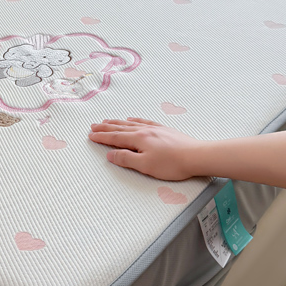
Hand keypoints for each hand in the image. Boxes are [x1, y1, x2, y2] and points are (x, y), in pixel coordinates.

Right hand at [88, 119, 202, 179]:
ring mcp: (154, 129)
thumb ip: (126, 159)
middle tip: (93, 126)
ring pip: (130, 123)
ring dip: (117, 122)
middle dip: (105, 127)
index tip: (90, 135)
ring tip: (107, 121)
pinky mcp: (164, 130)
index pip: (115, 137)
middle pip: (120, 128)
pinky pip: (144, 121)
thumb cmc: (172, 164)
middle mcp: (144, 130)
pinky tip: (132, 119)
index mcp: (138, 139)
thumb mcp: (145, 165)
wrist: (196, 156)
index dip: (101, 137)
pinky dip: (134, 120)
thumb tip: (110, 154)